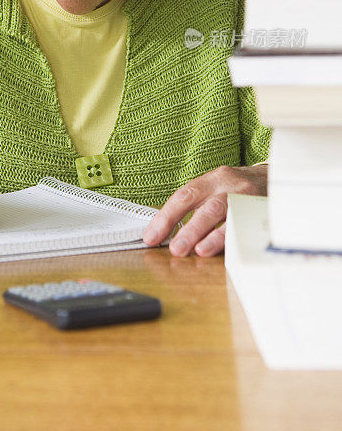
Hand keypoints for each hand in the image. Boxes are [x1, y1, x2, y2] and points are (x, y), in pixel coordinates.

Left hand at [143, 164, 267, 256]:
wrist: (279, 178)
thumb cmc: (240, 188)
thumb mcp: (216, 189)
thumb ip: (195, 207)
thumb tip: (164, 232)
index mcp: (214, 179)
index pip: (185, 196)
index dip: (166, 217)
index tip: (151, 236)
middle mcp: (232, 185)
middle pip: (208, 207)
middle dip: (190, 229)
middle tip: (175, 249)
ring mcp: (252, 198)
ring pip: (231, 216)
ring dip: (214, 236)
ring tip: (200, 251)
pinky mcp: (267, 211)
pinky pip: (253, 226)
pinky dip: (239, 240)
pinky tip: (231, 252)